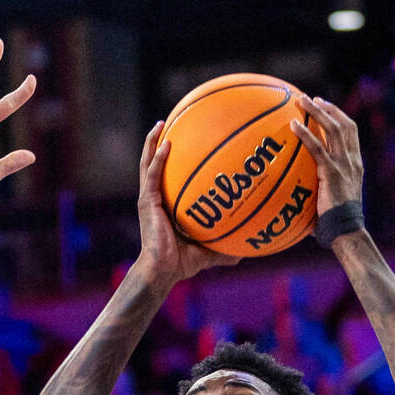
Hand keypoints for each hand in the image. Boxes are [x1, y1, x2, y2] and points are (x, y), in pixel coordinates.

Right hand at [136, 122, 238, 285]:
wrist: (162, 271)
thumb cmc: (181, 264)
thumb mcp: (208, 251)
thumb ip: (225, 248)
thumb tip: (247, 251)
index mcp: (166, 206)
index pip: (168, 178)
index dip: (173, 161)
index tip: (185, 143)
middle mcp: (155, 199)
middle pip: (155, 165)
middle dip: (160, 143)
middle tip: (171, 123)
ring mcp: (148, 199)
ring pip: (148, 164)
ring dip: (153, 143)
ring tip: (162, 123)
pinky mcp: (146, 202)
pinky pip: (152, 175)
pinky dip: (158, 158)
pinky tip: (167, 143)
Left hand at [291, 97, 363, 217]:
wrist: (345, 230)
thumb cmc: (335, 223)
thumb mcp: (331, 200)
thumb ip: (321, 190)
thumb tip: (297, 193)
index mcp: (355, 164)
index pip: (351, 133)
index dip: (338, 117)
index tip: (325, 107)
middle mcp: (352, 160)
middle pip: (343, 124)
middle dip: (327, 108)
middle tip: (311, 99)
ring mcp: (344, 165)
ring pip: (332, 129)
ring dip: (316, 112)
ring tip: (301, 101)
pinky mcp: (332, 172)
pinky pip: (317, 149)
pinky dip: (305, 134)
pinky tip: (292, 125)